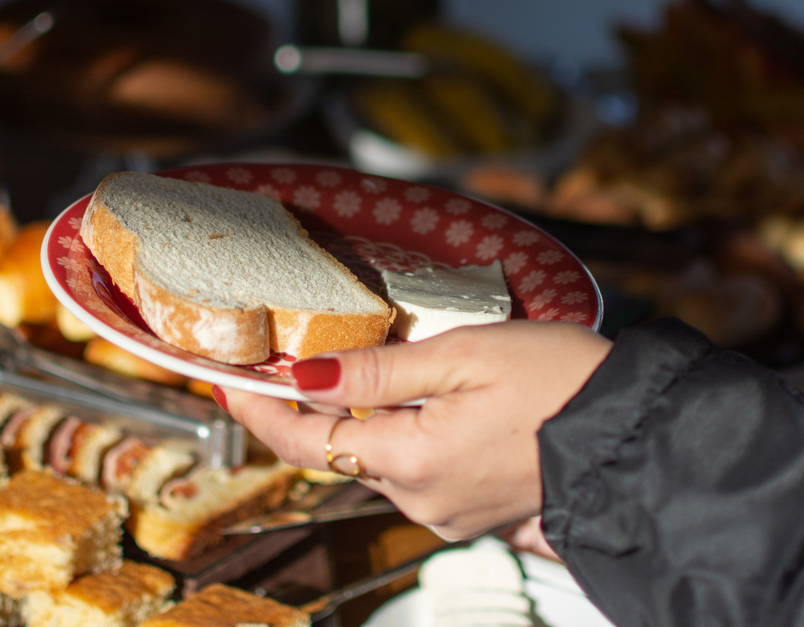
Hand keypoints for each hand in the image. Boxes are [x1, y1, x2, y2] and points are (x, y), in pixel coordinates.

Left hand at [216, 320, 611, 539]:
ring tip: (373, 366)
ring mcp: (448, 511)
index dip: (259, 412)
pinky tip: (420, 400)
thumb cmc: (565, 387)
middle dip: (314, 406)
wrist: (640, 439)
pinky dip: (401, 434)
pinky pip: (415, 469)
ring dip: (364, 417)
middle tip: (293, 356)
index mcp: (410, 461)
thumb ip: (378, 370)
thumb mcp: (464, 356)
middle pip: (339, 450)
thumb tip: (304, 374)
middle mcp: (421, 499)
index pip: (303, 443)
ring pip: (378, 458)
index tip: (229, 382)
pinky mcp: (471, 510)